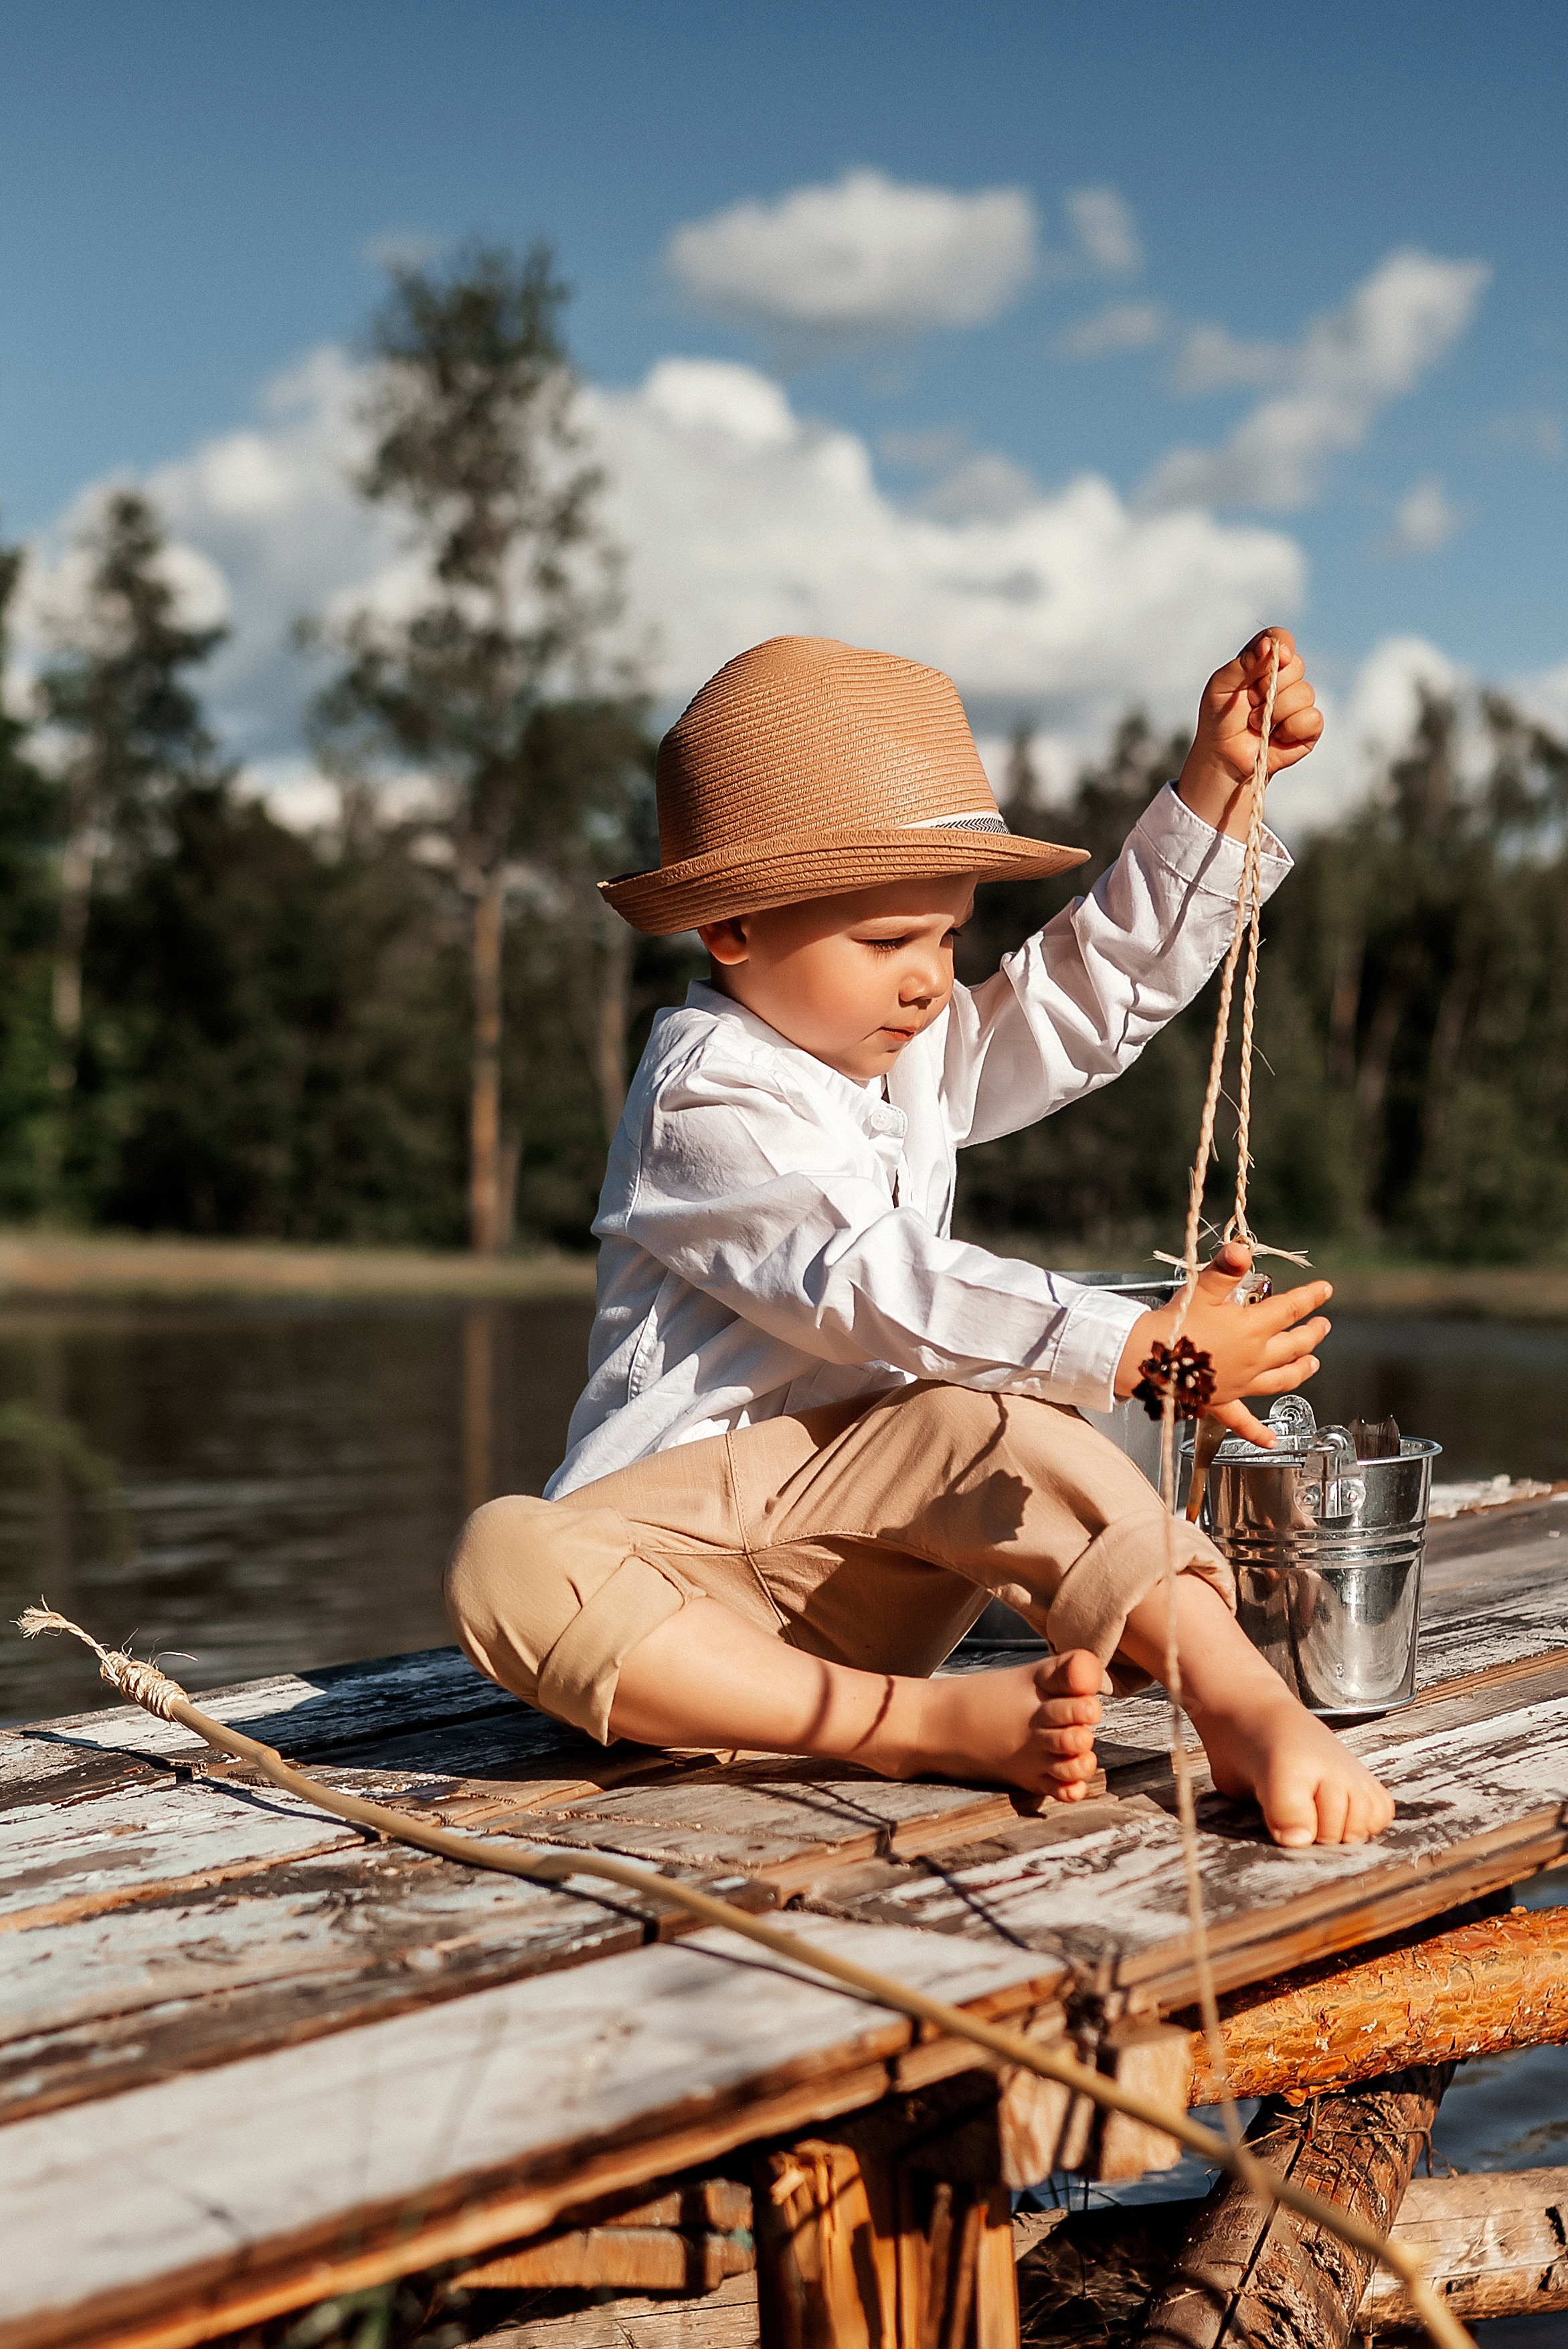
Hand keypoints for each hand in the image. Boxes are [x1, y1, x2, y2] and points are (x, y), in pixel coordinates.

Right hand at [1114, 1240, 1330, 1446]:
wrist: (1147, 1358)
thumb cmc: (1173, 1324)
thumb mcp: (1200, 1289)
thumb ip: (1225, 1269)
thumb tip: (1242, 1249)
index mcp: (1251, 1329)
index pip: (1290, 1309)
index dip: (1310, 1297)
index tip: (1325, 1291)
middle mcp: (1254, 1358)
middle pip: (1294, 1345)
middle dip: (1313, 1333)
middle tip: (1324, 1325)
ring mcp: (1241, 1383)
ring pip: (1282, 1379)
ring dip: (1301, 1370)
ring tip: (1314, 1364)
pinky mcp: (1222, 1401)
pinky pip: (1244, 1421)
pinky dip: (1258, 1432)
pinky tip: (1271, 1441)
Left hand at [1178, 628, 1322, 838]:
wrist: (1222, 758)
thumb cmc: (1219, 719)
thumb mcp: (1221, 686)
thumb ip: (1244, 663)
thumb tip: (1270, 645)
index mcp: (1263, 662)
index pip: (1281, 640)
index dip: (1281, 645)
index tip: (1272, 657)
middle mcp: (1284, 678)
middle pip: (1296, 665)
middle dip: (1269, 687)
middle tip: (1250, 703)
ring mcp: (1298, 702)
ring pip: (1304, 693)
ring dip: (1274, 713)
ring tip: (1256, 724)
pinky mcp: (1308, 728)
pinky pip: (1312, 719)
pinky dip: (1290, 730)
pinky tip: (1274, 737)